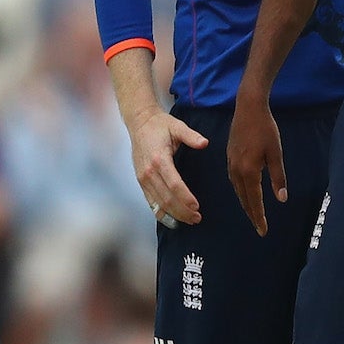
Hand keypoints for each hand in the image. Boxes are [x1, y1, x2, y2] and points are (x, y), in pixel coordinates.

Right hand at [131, 109, 207, 226]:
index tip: (197, 206)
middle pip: (167, 198)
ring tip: (190, 220)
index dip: (185, 198)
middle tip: (198, 218)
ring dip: (174, 214)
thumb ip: (191, 136)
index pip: (174, 184)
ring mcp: (143, 178)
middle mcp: (149, 172)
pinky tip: (172, 220)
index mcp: (159, 159)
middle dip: (183, 211)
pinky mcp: (141, 181)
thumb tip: (204, 143)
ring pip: (159, 203)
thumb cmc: (161, 125)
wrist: (139, 123)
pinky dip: (161, 213)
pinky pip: (150, 201)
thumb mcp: (177, 126)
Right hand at [225, 93, 285, 236]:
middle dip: (252, 214)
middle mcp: (236, 170)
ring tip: (253, 214)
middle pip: (243, 198)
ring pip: (237, 190)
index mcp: (248, 171)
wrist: (248, 108)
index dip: (259, 216)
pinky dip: (241, 191)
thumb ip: (278, 177)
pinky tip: (245, 193)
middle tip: (259, 228)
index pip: (254, 200)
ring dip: (245, 204)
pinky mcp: (229, 157)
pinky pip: (234, 181)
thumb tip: (282, 199)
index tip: (263, 231)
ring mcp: (230, 163)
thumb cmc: (266, 129)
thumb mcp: (276, 153)